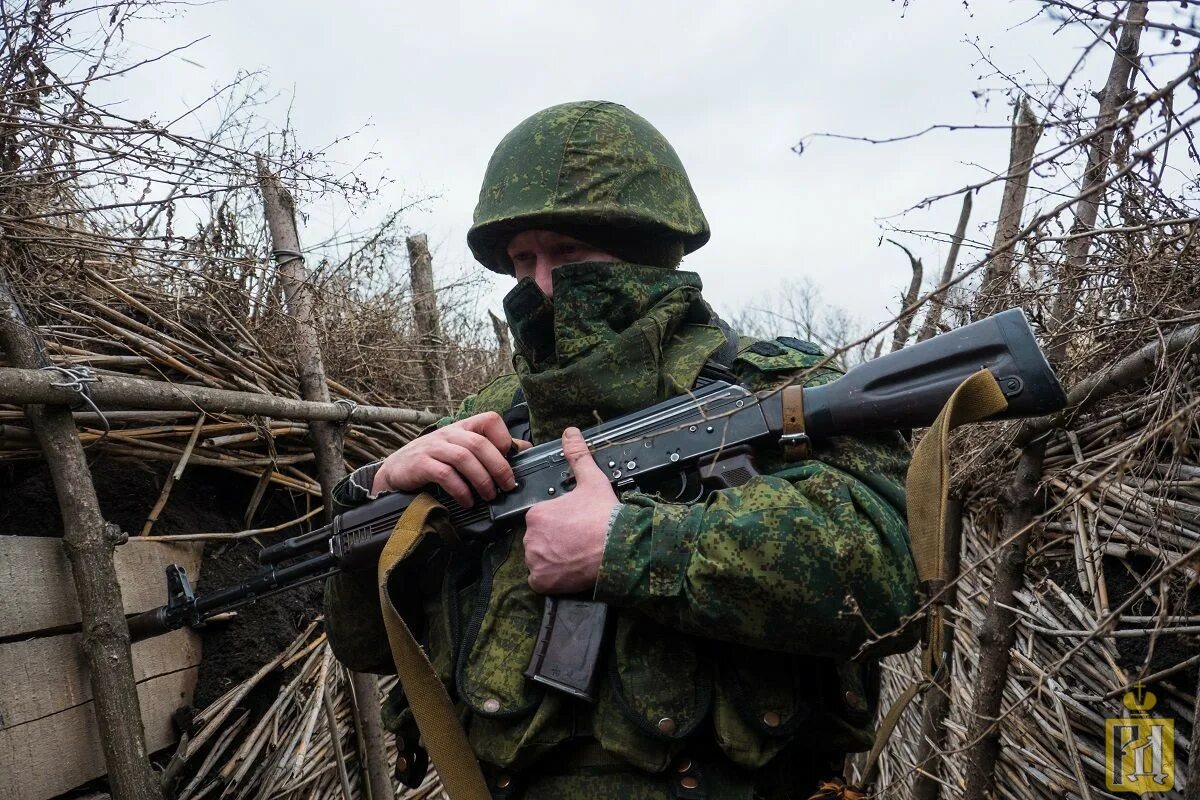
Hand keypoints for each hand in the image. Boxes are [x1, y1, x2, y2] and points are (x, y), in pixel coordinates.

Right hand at [371, 412, 529, 507]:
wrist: (395, 471)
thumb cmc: (433, 461)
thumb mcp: (460, 449)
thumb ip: (487, 448)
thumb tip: (523, 449)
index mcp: (462, 427)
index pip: (490, 419)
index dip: (504, 438)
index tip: (511, 459)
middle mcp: (449, 433)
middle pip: (480, 443)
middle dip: (499, 467)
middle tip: (507, 486)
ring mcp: (434, 447)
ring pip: (465, 458)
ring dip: (482, 480)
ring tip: (489, 496)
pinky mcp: (421, 464)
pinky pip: (446, 474)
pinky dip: (461, 490)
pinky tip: (467, 501)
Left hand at [523, 427, 618, 593]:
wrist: (621, 548)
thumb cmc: (606, 516)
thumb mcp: (592, 481)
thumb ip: (578, 456)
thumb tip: (570, 432)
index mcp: (537, 513)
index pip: (540, 520)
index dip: (558, 524)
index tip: (574, 526)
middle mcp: (530, 537)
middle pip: (538, 541)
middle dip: (553, 542)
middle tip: (577, 542)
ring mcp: (536, 561)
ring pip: (539, 560)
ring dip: (552, 560)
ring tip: (575, 556)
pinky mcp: (543, 581)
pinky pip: (540, 581)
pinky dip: (551, 579)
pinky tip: (569, 571)